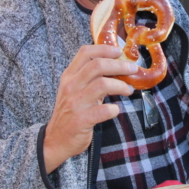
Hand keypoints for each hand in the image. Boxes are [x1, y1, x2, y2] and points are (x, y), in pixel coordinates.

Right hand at [43, 44, 136, 172]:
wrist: (55, 139)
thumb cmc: (69, 112)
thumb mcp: (74, 90)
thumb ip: (89, 78)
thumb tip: (116, 66)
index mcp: (69, 76)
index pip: (85, 53)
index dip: (104, 49)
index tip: (119, 51)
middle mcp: (71, 86)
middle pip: (97, 65)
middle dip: (119, 65)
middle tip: (133, 69)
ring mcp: (75, 103)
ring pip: (102, 85)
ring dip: (120, 86)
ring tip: (129, 90)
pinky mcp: (81, 120)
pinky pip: (102, 111)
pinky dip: (113, 109)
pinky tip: (116, 109)